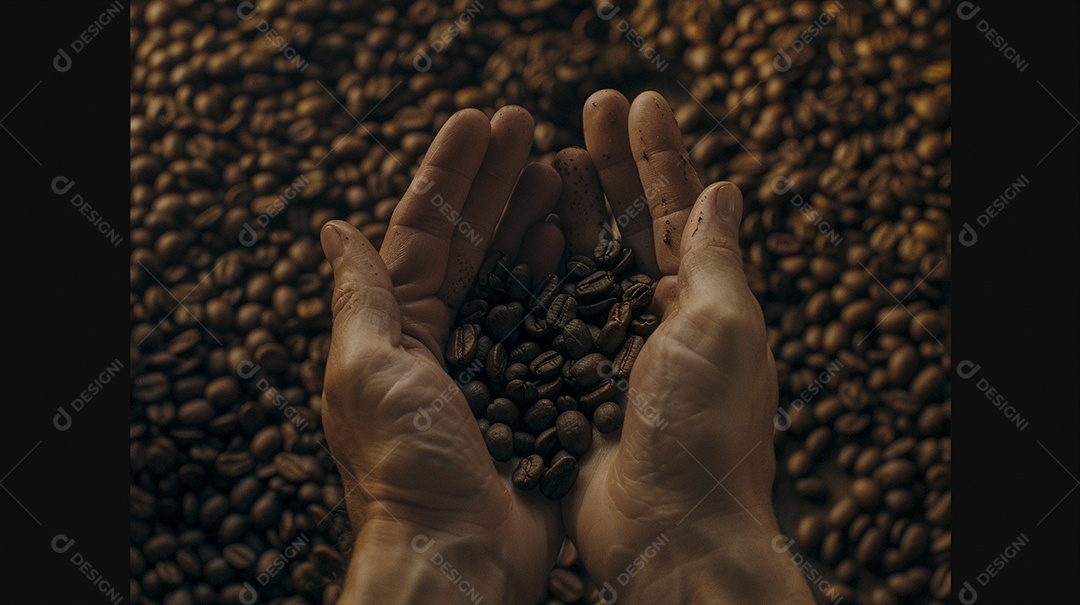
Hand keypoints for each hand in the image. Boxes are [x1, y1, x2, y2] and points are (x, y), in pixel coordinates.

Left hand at [319, 106, 564, 603]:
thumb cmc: (406, 465)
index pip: (423, 232)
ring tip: (557, 166)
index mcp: (394, 329)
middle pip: (470, 242)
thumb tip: (333, 230)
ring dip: (530, 215)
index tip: (481, 120)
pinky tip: (573, 238)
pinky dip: (558, 274)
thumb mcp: (368, 370)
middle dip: (495, 180)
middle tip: (527, 125)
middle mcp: (438, 340)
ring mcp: (489, 362)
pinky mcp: (533, 388)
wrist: (458, 552)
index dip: (450, 173)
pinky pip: (546, 318)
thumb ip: (360, 297)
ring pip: (512, 272)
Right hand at [553, 90, 813, 603]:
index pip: (677, 211)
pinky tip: (519, 233)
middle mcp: (658, 322)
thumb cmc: (703, 432)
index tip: (634, 104)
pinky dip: (534, 268)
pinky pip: (546, 313)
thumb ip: (715, 258)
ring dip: (568, 205)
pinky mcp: (567, 383)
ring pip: (582, 261)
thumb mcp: (722, 330)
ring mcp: (609, 352)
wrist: (665, 534)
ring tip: (546, 153)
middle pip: (627, 226)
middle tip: (586, 107)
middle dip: (609, 165)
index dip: (657, 155)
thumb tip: (725, 189)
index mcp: (704, 304)